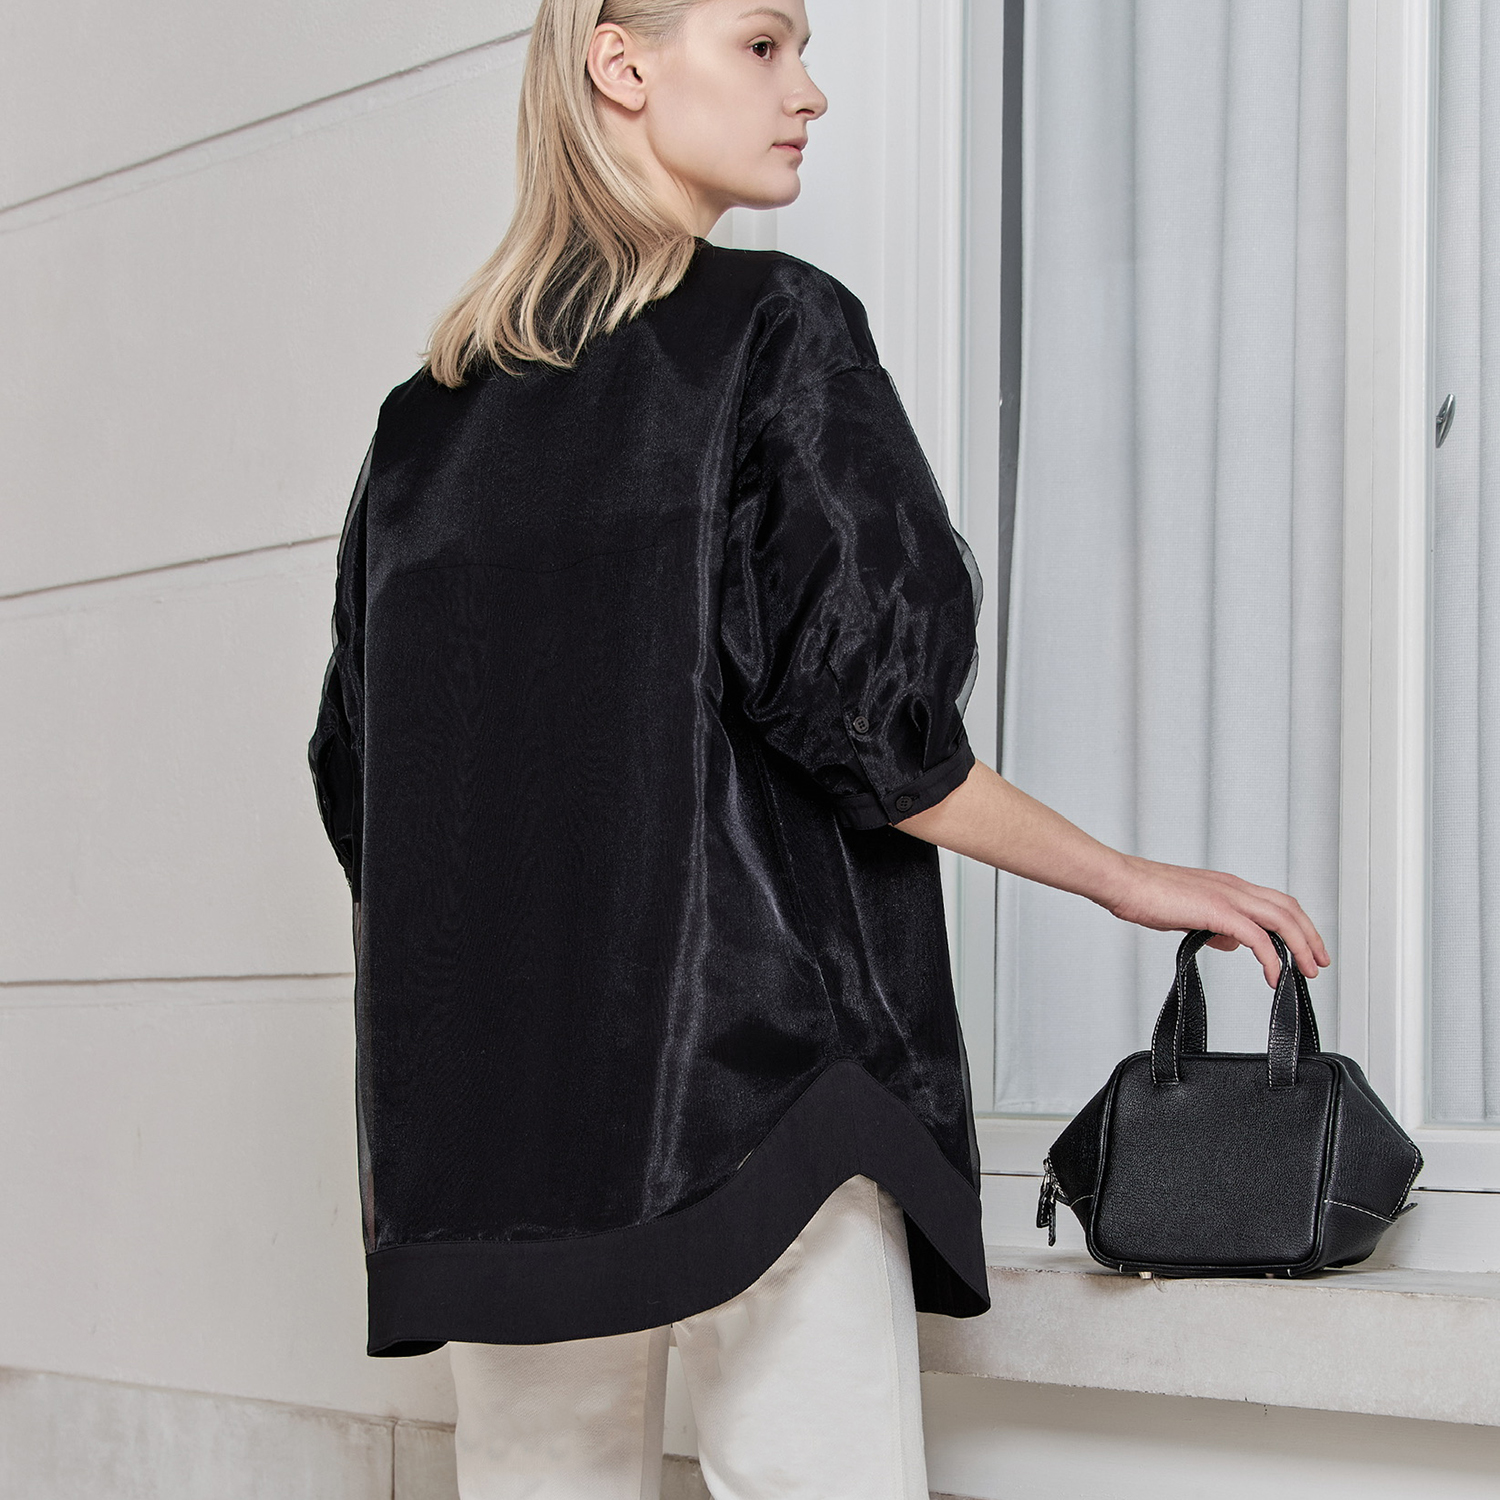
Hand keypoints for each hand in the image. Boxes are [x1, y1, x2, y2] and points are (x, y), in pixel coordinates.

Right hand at [1098, 853, 1329, 986]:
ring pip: (1282, 920)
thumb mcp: (1187, 913)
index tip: (1305, 948)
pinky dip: (1272, 958)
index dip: (1297, 925)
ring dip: (1300, 947)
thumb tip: (1231, 942)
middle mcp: (1235, 887)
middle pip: (1289, 909)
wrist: (1123, 882)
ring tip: (1305, 972)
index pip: (1276, 903)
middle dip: (1310, 937)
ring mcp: (1228, 896)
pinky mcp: (1218, 911)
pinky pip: (1257, 937)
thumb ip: (1213, 926)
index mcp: (1228, 885)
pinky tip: (1274, 976)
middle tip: (1319, 964)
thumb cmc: (1145, 895)